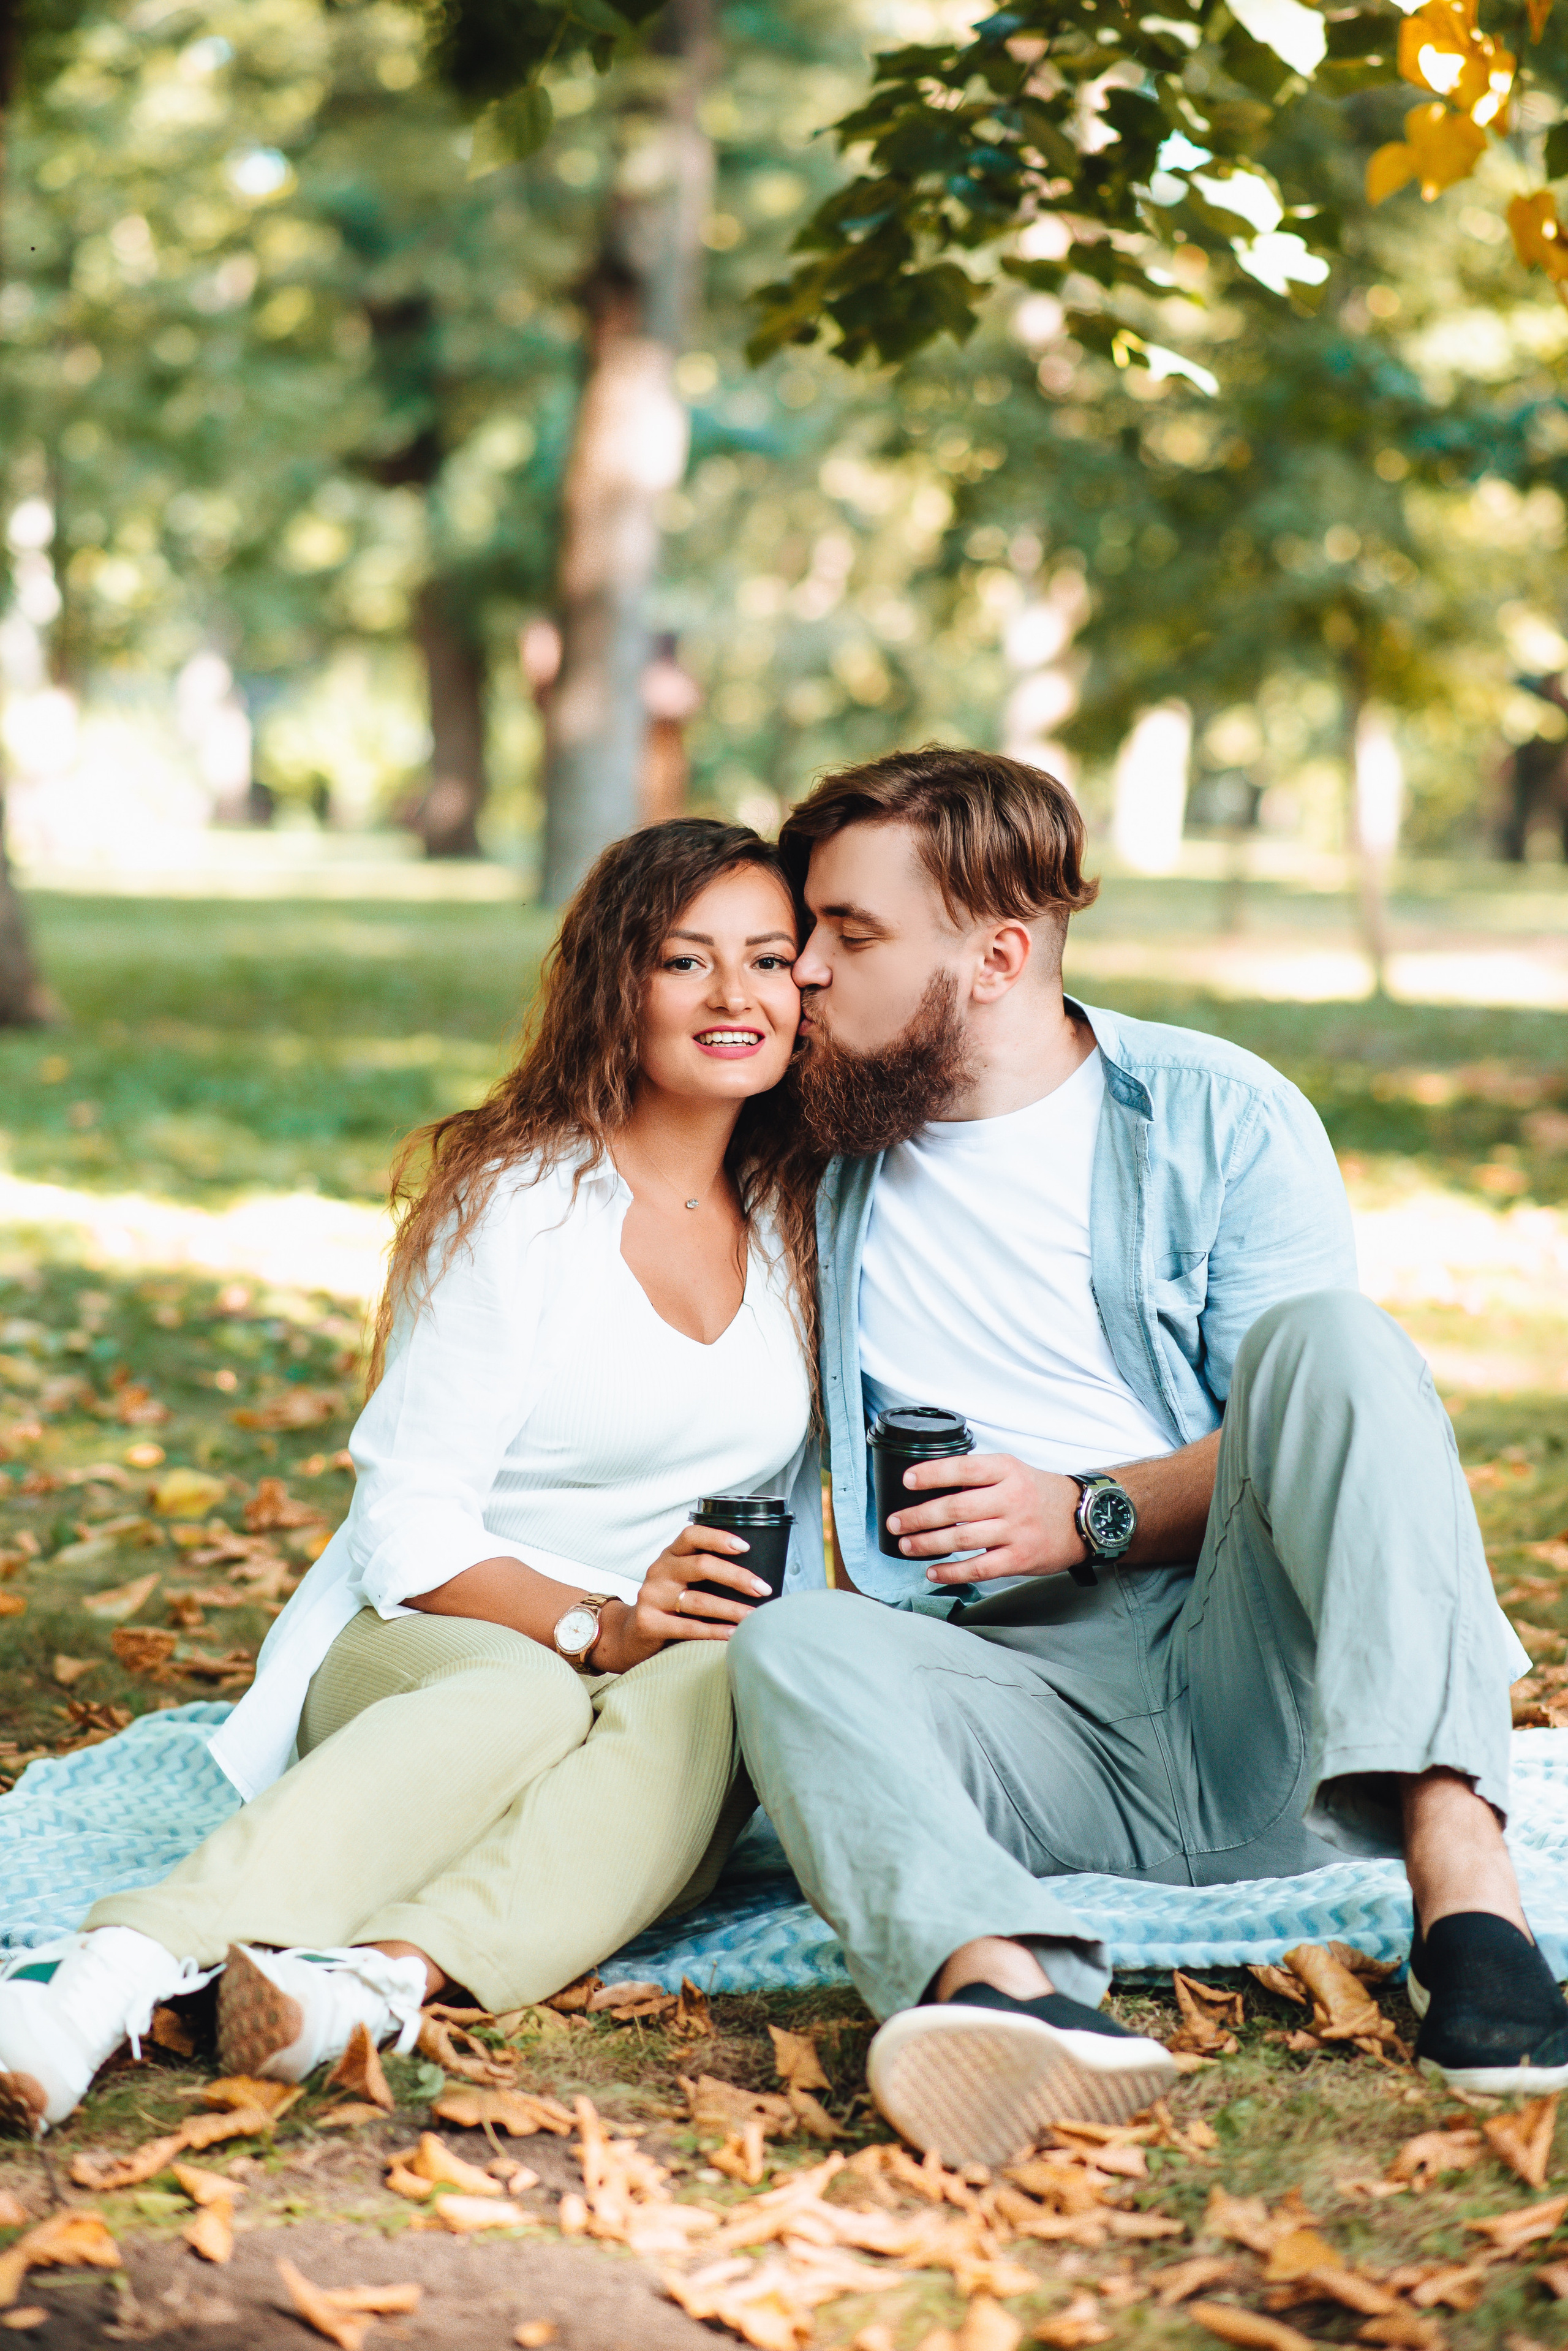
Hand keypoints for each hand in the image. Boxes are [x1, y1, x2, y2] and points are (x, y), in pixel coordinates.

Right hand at [590, 1522, 772, 1671]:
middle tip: (762, 1589)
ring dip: (732, 1609)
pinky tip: (734, 1633)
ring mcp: (651, 1597)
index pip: (692, 1536)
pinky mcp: (649, 1623)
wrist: (630, 1634)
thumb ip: (706, 1574)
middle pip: (701, 1566)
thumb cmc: (668, 1606)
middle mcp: (659, 1571)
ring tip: (754, 1617)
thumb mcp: (681, 1581)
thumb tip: (756, 1580)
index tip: (745, 1547)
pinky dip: (715, 1631)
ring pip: (698, 1600)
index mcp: (670, 1556)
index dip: (718, 1538)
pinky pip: (688, 1627)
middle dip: (737, 1577)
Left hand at [885, 1453, 1085, 1585]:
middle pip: (956, 1508)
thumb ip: (978, 1476)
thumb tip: (931, 1485)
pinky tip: (933, 1572)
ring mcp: (1016, 1530)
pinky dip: (952, 1572)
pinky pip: (979, 1568)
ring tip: (906, 1545)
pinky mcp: (1020, 1558)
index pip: (963, 1468)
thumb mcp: (1013, 1471)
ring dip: (928, 1543)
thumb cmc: (1039, 1493)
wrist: (1084, 1518)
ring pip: (963, 1539)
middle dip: (919, 1516)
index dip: (931, 1474)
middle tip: (894, 1522)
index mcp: (1007, 1470)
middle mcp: (1011, 1498)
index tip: (907, 1481)